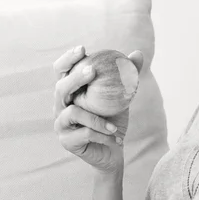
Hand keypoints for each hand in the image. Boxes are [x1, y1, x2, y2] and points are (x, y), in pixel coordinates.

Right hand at [53, 46, 142, 174]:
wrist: (113, 150)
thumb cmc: (114, 120)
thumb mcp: (122, 97)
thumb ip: (128, 76)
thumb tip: (138, 53)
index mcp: (70, 92)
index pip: (61, 70)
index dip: (68, 59)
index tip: (83, 49)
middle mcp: (60, 106)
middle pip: (60, 88)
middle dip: (75, 78)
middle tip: (92, 71)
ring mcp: (60, 124)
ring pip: (73, 112)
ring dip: (96, 118)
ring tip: (114, 124)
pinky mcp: (66, 141)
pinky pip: (83, 133)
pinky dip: (102, 134)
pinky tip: (114, 136)